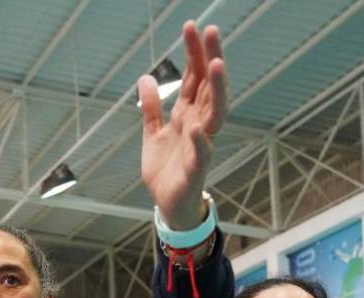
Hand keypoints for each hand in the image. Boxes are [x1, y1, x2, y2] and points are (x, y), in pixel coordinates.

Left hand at [140, 21, 227, 230]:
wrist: (168, 204)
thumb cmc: (167, 168)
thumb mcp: (152, 133)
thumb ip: (152, 107)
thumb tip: (146, 77)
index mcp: (188, 115)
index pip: (194, 78)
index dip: (194, 53)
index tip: (192, 27)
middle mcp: (199, 125)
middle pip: (209, 87)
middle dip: (211, 59)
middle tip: (211, 31)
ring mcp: (200, 146)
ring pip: (215, 114)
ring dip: (217, 90)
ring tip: (216, 65)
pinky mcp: (196, 170)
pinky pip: (202, 154)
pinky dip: (200, 142)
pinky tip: (196, 127)